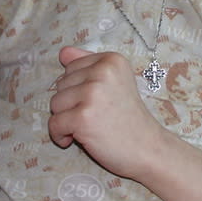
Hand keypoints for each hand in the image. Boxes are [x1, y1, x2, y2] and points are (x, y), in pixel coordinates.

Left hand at [48, 47, 166, 177]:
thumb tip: (63, 52)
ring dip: (65, 120)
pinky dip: (60, 136)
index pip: (71, 68)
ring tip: (89, 126)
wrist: (147, 148)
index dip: (78, 89)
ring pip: (55, 104)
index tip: (97, 101)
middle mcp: (103, 71)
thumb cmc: (128, 118)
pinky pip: (54, 124)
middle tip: (96, 116)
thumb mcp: (115, 82)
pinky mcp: (83, 117)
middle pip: (61, 85)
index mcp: (111, 60)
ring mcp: (92, 93)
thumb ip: (89, 64)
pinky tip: (77, 139)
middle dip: (71, 104)